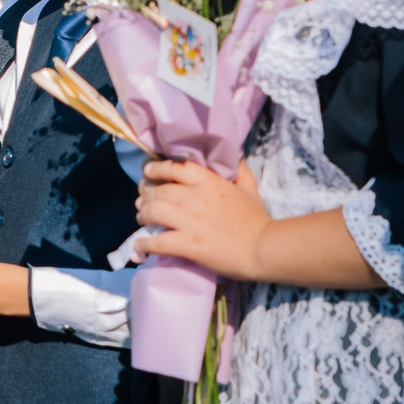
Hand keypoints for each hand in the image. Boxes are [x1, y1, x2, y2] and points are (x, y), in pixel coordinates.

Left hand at [136, 158, 268, 278]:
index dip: (156, 169)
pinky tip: (140, 245)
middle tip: (142, 200)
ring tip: (141, 218)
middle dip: (146, 194)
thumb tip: (235, 155)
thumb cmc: (257, 219)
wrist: (264, 248)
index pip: (175, 168)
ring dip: (143, 215)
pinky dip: (145, 243)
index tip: (148, 173)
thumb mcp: (250, 188)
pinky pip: (158, 242)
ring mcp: (191, 222)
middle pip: (159, 191)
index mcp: (210, 182)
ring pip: (154, 212)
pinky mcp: (189, 245)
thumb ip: (240, 170)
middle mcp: (196, 198)